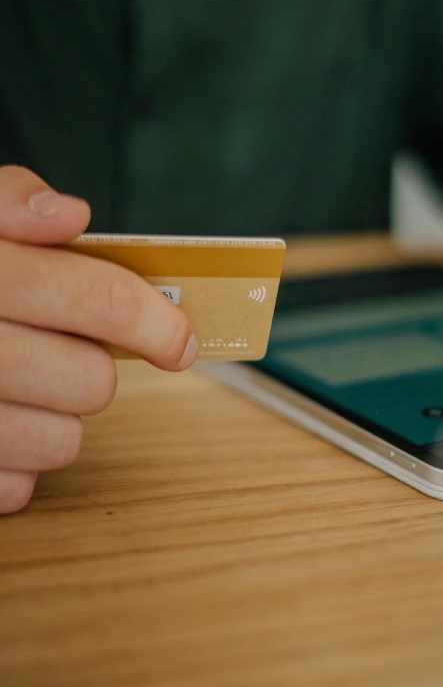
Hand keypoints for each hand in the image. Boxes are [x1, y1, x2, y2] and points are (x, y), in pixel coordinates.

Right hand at [0, 166, 197, 513]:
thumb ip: (9, 201)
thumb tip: (71, 215)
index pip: (100, 299)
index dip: (157, 322)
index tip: (181, 340)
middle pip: (93, 382)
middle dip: (92, 366)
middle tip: (62, 349)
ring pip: (65, 442)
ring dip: (57, 416)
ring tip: (19, 385)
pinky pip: (20, 485)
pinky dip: (17, 460)